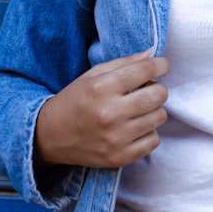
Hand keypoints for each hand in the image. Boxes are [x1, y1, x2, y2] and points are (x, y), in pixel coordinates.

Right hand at [34, 50, 169, 168]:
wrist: (50, 136)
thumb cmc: (74, 100)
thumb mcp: (93, 75)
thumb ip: (124, 63)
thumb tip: (152, 54)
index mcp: (102, 88)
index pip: (145, 70)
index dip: (160, 65)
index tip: (161, 66)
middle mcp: (110, 113)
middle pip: (159, 94)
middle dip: (156, 88)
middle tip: (146, 89)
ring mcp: (116, 138)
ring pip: (160, 117)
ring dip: (153, 110)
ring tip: (137, 109)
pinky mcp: (120, 158)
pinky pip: (154, 140)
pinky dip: (148, 132)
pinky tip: (134, 127)